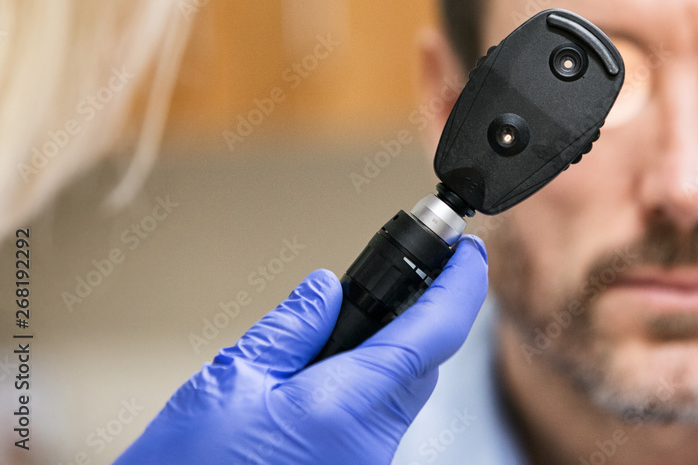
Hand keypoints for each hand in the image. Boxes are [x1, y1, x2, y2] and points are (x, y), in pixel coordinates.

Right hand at [116, 236, 487, 464]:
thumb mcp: (228, 383)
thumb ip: (288, 330)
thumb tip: (325, 289)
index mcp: (346, 406)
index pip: (433, 333)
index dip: (460, 286)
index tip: (468, 253)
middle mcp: (370, 441)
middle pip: (421, 362)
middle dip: (418, 315)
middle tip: (401, 277)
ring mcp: (365, 464)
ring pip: (400, 393)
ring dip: (389, 353)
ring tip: (351, 325)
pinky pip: (377, 420)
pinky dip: (367, 386)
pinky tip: (327, 376)